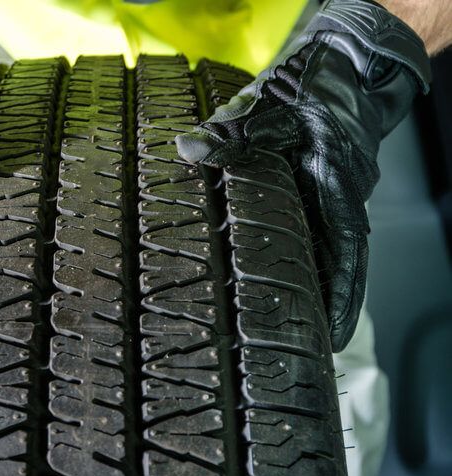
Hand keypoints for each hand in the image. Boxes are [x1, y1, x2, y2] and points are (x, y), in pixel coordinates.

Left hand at [176, 0, 430, 351]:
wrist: (333, 69)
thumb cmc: (304, 88)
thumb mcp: (263, 105)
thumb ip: (227, 130)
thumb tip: (187, 147)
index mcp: (333, 181)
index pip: (344, 248)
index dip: (338, 293)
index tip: (330, 333)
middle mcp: (338, 199)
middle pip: (339, 263)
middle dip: (328, 307)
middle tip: (313, 351)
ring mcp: (332, 201)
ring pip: (329, 256)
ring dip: (318, 293)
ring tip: (303, 338)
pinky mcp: (321, 199)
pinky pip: (319, 240)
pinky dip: (310, 268)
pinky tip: (289, 291)